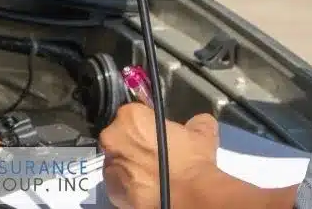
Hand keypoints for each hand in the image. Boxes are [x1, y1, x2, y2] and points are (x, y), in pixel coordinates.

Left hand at [99, 104, 218, 207]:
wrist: (190, 197)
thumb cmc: (192, 161)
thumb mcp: (202, 130)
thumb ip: (193, 121)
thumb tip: (196, 123)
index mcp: (131, 117)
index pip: (135, 114)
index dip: (149, 123)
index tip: (160, 133)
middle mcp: (113, 139)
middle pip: (122, 136)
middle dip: (137, 142)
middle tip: (158, 152)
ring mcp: (110, 166)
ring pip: (119, 160)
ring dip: (133, 163)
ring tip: (155, 171)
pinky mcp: (112, 190)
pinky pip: (119, 182)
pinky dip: (131, 183)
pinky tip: (150, 185)